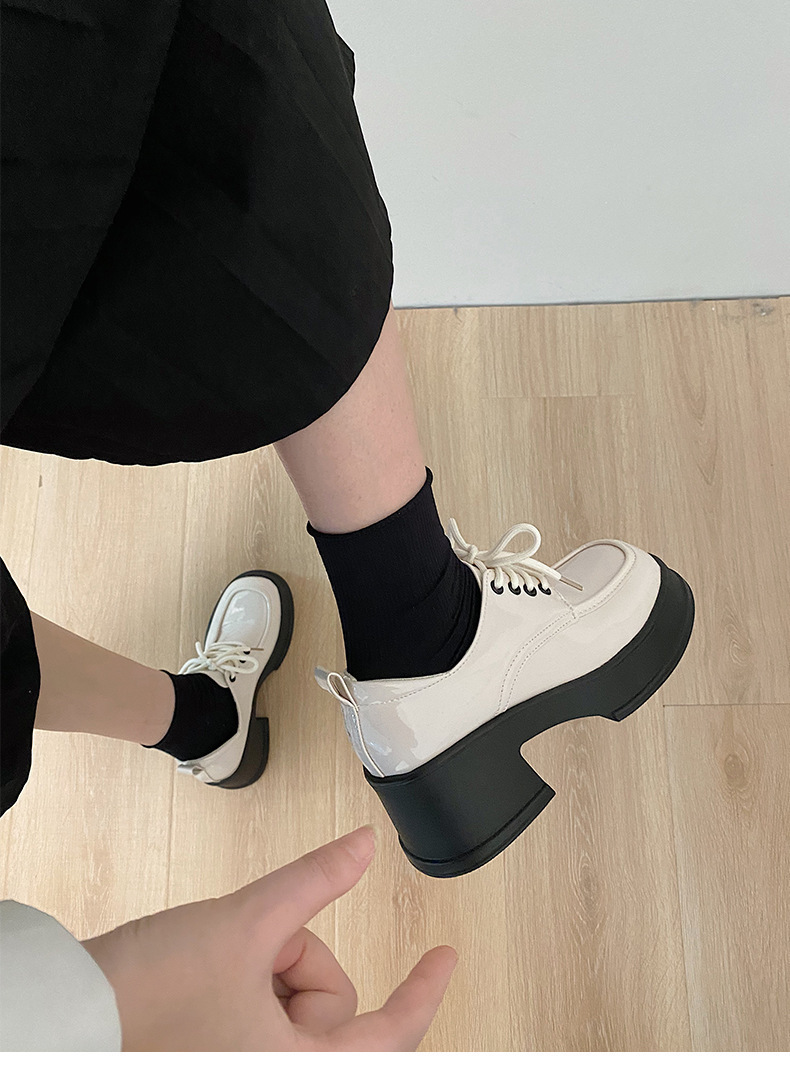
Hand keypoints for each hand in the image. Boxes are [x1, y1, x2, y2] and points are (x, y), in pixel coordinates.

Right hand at [81, 826, 455, 1050]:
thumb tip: (362, 848)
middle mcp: (274, 1072)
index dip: (424, 991)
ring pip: (298, 1002)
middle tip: (252, 947)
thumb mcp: (247, 922)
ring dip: (270, 963)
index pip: (390, 1037)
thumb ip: (315, 882)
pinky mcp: (225, 1052)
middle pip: (331, 1004)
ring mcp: (248, 1062)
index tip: (444, 959)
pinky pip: (270, 1009)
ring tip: (221, 960)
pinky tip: (214, 968)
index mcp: (293, 1069)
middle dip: (297, 958)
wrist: (75, 1012)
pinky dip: (254, 976)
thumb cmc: (147, 993)